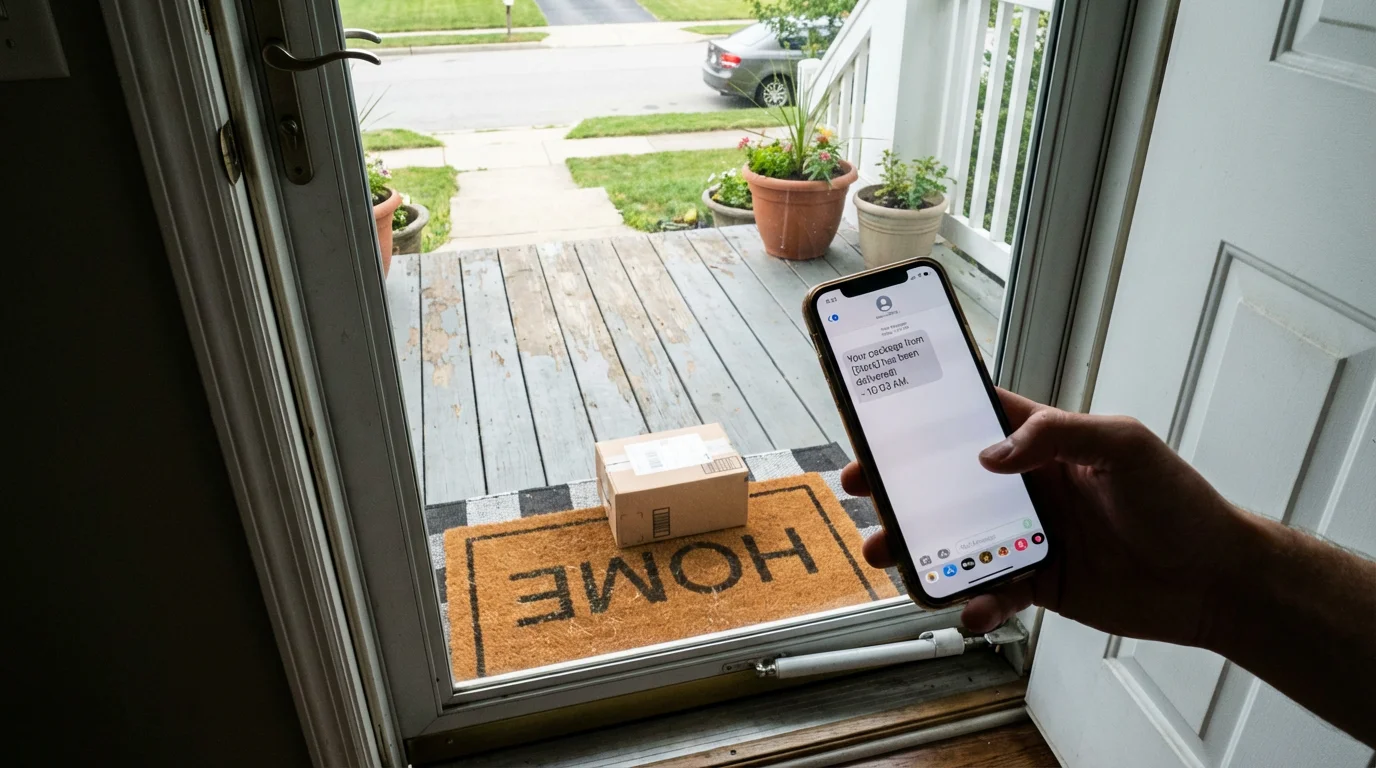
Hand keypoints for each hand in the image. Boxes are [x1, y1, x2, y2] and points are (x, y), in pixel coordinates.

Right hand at [842, 388, 1247, 646]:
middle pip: (947, 483)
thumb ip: (1058, 434)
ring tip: (887, 554)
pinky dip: (975, 603)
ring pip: (955, 540)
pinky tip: (971, 608)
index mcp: (1044, 443)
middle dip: (900, 487)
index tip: (880, 417)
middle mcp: (1028, 488)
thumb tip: (990, 455)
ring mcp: (1029, 538)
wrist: (1215, 581)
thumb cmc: (1179, 502)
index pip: (974, 419)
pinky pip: (992, 593)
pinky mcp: (1039, 585)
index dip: (925, 416)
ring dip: (918, 547)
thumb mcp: (1125, 444)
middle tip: (862, 488)